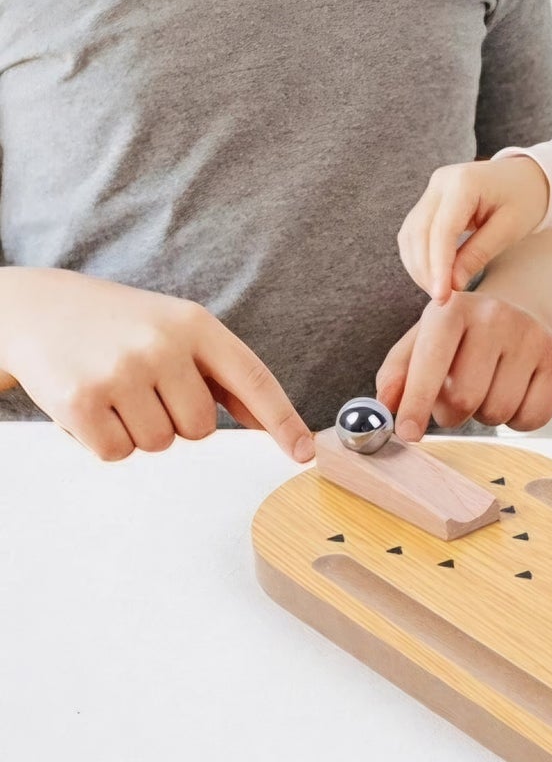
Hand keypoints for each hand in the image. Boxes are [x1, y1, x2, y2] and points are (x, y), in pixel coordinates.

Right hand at [0, 269, 313, 462]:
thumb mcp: (177, 330)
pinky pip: (117, 453)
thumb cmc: (119, 325)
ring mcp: (122, 371)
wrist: (36, 308)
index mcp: (196, 324)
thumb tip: (269, 424)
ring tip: (115, 390)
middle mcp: (163, 344)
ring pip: (159, 444)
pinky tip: (90, 405)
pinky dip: (104, 440)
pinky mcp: (81, 400)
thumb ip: (224, 376)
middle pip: (201, 429)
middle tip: (143, 387)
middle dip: (175, 420)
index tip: (305, 452)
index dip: (283, 420)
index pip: (254, 379)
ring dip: (138, 429)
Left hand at [375, 292, 551, 438]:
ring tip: (488, 387)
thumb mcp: (421, 343)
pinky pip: (531, 420)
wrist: (520, 315)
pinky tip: (516, 393)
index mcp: (453, 308)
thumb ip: (397, 374)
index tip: (407, 434)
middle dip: (453, 412)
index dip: (416, 402)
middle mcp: (497, 314)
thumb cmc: (461, 339)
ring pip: (498, 412)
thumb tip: (385, 408)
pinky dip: (517, 420)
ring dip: (485, 414)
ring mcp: (534, 336)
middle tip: (457, 396)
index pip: (431, 361)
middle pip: (465, 398)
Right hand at [398, 157, 550, 303]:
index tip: (442, 296)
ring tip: (438, 291)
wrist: (526, 177)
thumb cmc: (525, 200)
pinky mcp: (430, 200)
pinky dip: (419, 256)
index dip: (438, 266)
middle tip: (441, 299)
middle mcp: (440, 182)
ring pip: (411, 234)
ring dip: (419, 266)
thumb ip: (479, 254)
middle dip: (425, 270)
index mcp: (463, 183)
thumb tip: (452, 284)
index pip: (441, 230)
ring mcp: (432, 190)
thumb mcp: (509, 229)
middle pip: (418, 232)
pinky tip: (433, 275)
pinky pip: (415, 232)